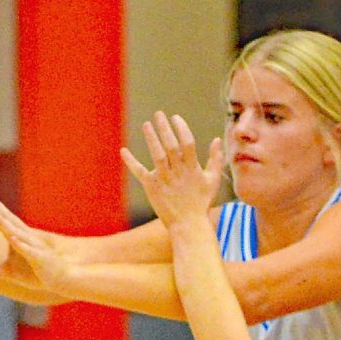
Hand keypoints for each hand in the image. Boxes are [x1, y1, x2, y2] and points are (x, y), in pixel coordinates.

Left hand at [0, 186, 69, 291]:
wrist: (62, 280)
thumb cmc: (36, 273)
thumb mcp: (8, 272)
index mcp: (17, 237)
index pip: (2, 219)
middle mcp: (25, 237)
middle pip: (7, 219)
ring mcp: (33, 247)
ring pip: (17, 232)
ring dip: (5, 221)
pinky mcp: (40, 259)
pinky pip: (30, 251)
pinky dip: (22, 245)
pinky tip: (13, 239)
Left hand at [121, 112, 223, 226]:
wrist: (188, 225)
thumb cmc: (201, 202)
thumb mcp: (212, 180)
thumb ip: (216, 159)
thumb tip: (217, 139)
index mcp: (193, 168)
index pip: (187, 143)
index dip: (181, 128)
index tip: (175, 117)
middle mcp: (178, 172)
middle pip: (171, 146)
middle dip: (165, 129)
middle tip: (159, 114)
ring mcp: (164, 180)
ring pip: (157, 155)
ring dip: (151, 139)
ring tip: (147, 125)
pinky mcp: (152, 187)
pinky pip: (140, 172)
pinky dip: (131, 162)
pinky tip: (123, 150)